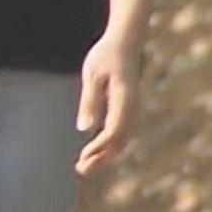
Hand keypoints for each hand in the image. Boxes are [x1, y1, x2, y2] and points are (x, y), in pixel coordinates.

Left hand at [75, 30, 141, 176]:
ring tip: (83, 166)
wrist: (125, 40)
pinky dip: (109, 146)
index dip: (98, 148)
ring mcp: (132, 109)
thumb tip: (85, 129)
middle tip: (79, 171)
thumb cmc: (105, 55)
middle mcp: (132, 107)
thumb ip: (90, 101)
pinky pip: (122, 132)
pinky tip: (93, 152)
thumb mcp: (92, 76)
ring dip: (104, 155)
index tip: (82, 157)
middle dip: (100, 158)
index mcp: (124, 100)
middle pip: (119, 141)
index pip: (113, 132)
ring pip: (122, 139)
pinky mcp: (128, 108)